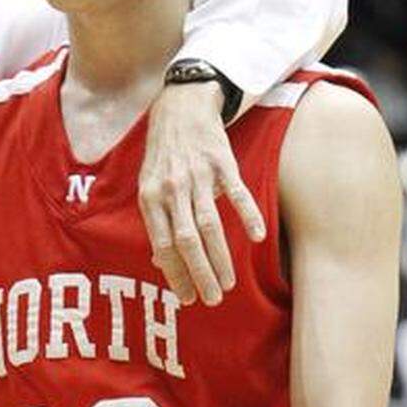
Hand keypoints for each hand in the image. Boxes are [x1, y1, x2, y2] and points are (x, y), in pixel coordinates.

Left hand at [140, 82, 265, 307]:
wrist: (181, 107)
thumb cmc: (163, 154)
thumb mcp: (148, 186)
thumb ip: (155, 222)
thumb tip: (159, 262)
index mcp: (150, 198)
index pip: (162, 245)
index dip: (175, 274)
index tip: (187, 298)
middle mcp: (172, 189)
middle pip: (186, 240)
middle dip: (199, 274)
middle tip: (211, 299)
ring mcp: (197, 176)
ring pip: (209, 225)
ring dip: (220, 257)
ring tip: (229, 283)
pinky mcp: (222, 163)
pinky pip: (236, 193)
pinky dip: (247, 215)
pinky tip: (258, 237)